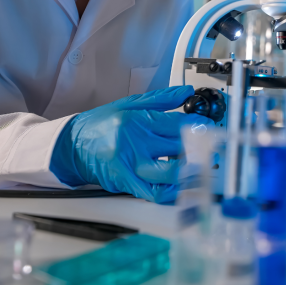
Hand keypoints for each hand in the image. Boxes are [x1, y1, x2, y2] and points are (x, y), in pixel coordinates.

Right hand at [51, 86, 202, 203]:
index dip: (199, 128)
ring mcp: (129, 164)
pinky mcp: (124, 181)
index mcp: (138, 120)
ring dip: (189, 173)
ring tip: (203, 170)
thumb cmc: (100, 125)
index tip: (212, 130)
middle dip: (200, 150)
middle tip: (214, 152)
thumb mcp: (129, 104)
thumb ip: (161, 99)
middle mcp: (135, 142)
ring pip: (167, 173)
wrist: (71, 145)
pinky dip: (169, 192)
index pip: (177, 124)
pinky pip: (152, 192)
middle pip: (176, 148)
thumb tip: (187, 92)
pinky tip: (181, 187)